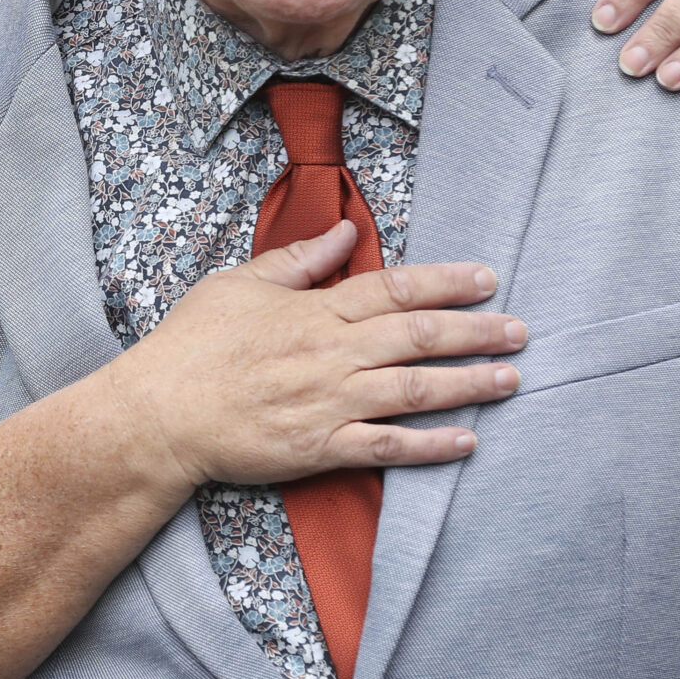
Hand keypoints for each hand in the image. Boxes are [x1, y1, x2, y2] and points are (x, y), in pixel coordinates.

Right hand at [104, 222, 525, 489]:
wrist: (159, 415)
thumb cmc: (191, 346)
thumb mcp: (237, 284)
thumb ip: (296, 260)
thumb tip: (344, 230)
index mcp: (314, 310)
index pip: (394, 288)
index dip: (446, 281)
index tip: (487, 277)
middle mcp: (331, 353)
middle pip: (419, 336)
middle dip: (477, 331)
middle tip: (521, 330)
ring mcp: (330, 403)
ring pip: (416, 390)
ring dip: (469, 384)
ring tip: (510, 379)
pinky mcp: (321, 448)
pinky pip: (389, 447)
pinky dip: (431, 445)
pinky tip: (467, 441)